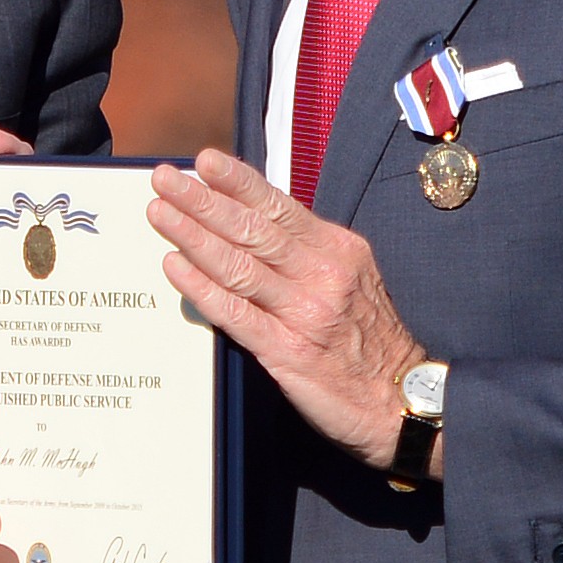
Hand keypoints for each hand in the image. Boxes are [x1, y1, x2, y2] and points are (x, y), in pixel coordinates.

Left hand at [148, 148, 425, 467]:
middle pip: (251, 229)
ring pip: (238, 264)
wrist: (403, 401)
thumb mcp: (351, 279)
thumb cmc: (370, 340)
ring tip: (159, 212)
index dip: (238, 182)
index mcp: (338, 250)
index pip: (279, 206)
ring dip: (192, 235)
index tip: (205, 161)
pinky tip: (174, 266)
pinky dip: (200, 287)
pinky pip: (235, 312)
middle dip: (202, 200)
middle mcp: (322, 274)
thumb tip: (255, 225)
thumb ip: (307, 254)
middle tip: (165, 178)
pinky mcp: (288, 351)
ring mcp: (305, 312)